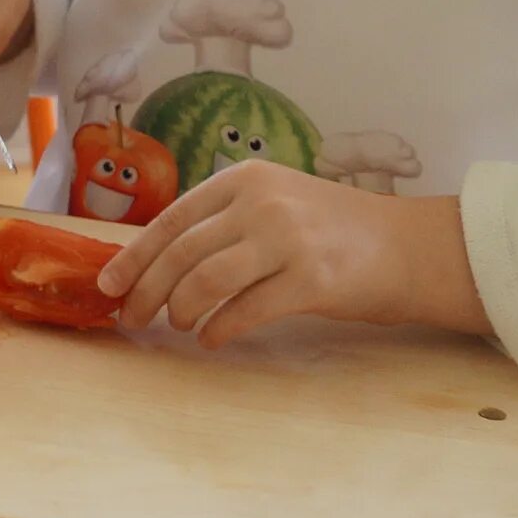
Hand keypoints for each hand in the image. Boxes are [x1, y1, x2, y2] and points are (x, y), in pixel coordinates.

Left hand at [97, 160, 486, 346]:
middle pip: (182, 253)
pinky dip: (219, 330)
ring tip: (178, 326)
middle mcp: (263, 202)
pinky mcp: (312, 280)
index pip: (173, 219)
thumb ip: (225, 223)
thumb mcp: (276, 205)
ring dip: (180, 311)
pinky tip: (212, 339)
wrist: (408, 247)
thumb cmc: (334, 231)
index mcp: (246, 178)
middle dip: (147, 290)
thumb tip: (155, 262)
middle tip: (132, 318)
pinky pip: (245, 311)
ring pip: (206, 281)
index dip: (134, 255)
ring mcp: (288, 240)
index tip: (108, 285)